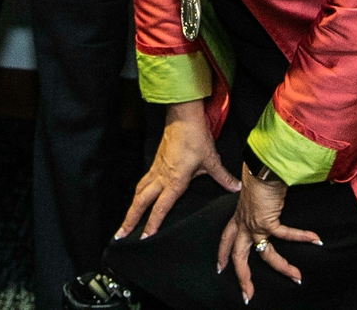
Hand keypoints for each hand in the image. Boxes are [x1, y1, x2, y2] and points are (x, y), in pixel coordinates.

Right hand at [115, 99, 238, 240]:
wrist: (183, 118)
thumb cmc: (196, 138)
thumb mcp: (211, 160)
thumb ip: (222, 177)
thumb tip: (235, 188)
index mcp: (174, 180)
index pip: (160, 207)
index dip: (152, 223)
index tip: (144, 237)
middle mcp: (161, 177)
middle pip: (141, 202)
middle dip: (130, 219)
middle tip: (120, 235)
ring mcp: (156, 169)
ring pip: (139, 192)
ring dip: (131, 208)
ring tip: (125, 222)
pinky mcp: (155, 162)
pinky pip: (143, 182)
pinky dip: (137, 194)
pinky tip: (138, 198)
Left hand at [219, 168, 320, 301]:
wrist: (261, 164)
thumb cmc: (259, 170)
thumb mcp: (255, 190)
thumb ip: (261, 198)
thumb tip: (272, 195)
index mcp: (238, 215)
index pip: (226, 237)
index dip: (222, 253)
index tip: (220, 267)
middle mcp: (244, 222)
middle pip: (238, 256)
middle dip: (243, 277)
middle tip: (247, 294)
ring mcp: (254, 224)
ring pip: (264, 254)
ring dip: (282, 267)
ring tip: (297, 277)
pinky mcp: (267, 221)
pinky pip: (286, 234)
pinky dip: (302, 236)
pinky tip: (316, 239)